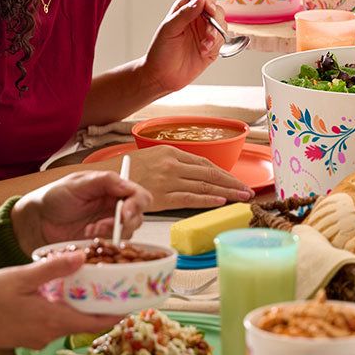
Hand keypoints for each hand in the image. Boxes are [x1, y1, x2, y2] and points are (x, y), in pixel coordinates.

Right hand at [0, 252, 119, 353]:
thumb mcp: (20, 277)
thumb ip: (52, 268)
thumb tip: (81, 257)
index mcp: (53, 319)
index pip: (98, 321)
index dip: (120, 312)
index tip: (136, 302)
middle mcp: (51, 333)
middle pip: (88, 321)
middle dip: (104, 305)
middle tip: (118, 285)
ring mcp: (40, 336)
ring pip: (72, 320)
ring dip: (83, 304)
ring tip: (92, 281)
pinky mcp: (30, 335)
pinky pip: (56, 321)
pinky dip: (65, 307)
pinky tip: (61, 290)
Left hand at [11, 170, 152, 253]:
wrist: (36, 221)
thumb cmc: (54, 197)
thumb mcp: (77, 183)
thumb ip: (104, 181)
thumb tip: (126, 184)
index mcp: (112, 189)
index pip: (138, 195)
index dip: (137, 204)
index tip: (125, 213)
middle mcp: (114, 207)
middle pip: (138, 216)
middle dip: (126, 222)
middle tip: (106, 225)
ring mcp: (108, 226)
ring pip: (127, 233)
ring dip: (112, 233)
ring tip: (90, 230)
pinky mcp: (100, 243)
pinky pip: (113, 247)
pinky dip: (104, 243)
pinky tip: (87, 236)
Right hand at [104, 145, 253, 210]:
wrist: (106, 178)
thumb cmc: (126, 170)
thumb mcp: (151, 157)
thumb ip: (172, 163)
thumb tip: (192, 174)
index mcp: (170, 151)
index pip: (204, 162)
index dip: (222, 172)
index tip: (235, 180)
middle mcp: (172, 164)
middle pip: (209, 173)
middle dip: (232, 183)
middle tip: (248, 190)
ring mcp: (168, 180)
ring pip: (205, 186)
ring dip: (227, 192)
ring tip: (243, 198)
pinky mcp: (163, 196)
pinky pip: (190, 198)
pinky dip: (208, 200)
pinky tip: (221, 202)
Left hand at [140, 0, 226, 94]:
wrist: (162, 76)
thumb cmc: (160, 51)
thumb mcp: (169, 29)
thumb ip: (185, 13)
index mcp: (186, 8)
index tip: (208, 7)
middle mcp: (198, 18)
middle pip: (217, 8)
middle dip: (215, 18)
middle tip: (208, 29)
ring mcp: (206, 32)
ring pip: (222, 24)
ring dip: (215, 33)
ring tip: (203, 44)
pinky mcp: (212, 46)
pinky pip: (222, 40)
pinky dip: (215, 44)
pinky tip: (203, 51)